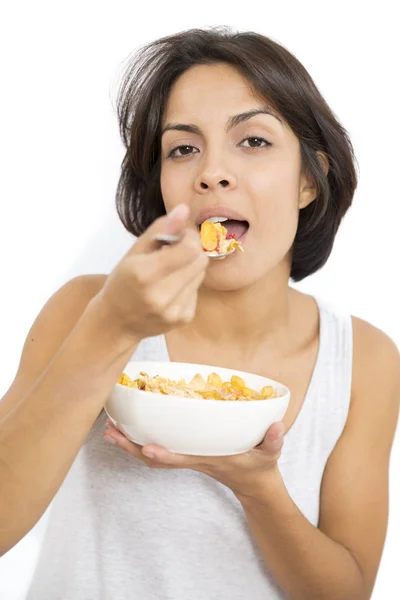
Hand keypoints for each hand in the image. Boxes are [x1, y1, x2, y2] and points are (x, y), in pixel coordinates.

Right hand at [95, 203, 208, 341]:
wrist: (116, 323)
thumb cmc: (122, 282)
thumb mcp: (133, 252)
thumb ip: (160, 229)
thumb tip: (184, 209)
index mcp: (144, 274)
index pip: (190, 249)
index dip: (189, 237)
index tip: (179, 236)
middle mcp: (160, 295)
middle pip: (200, 260)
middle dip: (192, 250)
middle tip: (175, 251)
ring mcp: (173, 310)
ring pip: (201, 274)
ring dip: (190, 267)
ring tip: (169, 271)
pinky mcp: (183, 318)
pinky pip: (197, 290)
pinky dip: (188, 284)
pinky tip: (170, 289)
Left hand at [103, 419, 285, 498]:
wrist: (255, 487)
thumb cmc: (260, 468)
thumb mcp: (271, 455)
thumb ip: (274, 441)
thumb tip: (276, 426)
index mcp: (210, 460)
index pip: (183, 459)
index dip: (164, 454)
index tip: (147, 445)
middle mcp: (193, 460)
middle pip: (156, 459)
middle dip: (132, 448)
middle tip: (110, 432)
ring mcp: (187, 459)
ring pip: (152, 457)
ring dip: (130, 445)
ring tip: (109, 431)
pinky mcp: (186, 455)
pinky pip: (158, 452)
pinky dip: (140, 443)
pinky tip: (130, 432)